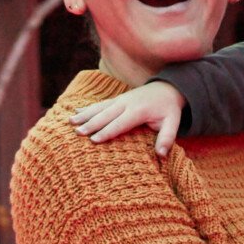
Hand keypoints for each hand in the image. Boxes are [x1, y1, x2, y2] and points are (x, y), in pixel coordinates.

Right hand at [70, 81, 185, 155]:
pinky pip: (100, 104)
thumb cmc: (169, 109)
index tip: (94, 140)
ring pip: (99, 108)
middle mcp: (126, 103)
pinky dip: (87, 108)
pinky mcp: (117, 99)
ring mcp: (120, 99)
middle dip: (91, 124)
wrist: (168, 88)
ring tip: (70, 121)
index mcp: (139, 111)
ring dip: (84, 114)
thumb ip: (167, 138)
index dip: (107, 132)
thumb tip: (161, 155)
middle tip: (77, 133)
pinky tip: (75, 111)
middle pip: (106, 115)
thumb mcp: (173, 123)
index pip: (120, 123)